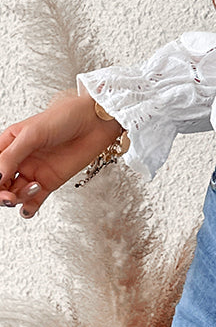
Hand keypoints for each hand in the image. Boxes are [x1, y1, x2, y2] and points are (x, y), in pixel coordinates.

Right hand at [0, 90, 123, 217]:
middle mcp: (19, 160)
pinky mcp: (49, 182)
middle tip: (9, 197)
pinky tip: (30, 208)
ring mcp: (34, 172)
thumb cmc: (65, 117)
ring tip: (33, 187)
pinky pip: (33, 202)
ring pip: (14, 194)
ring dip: (17, 198)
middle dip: (0, 194)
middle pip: (0, 184)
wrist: (95, 122)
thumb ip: (12, 155)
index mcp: (9, 144)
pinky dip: (28, 209)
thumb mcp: (33, 133)